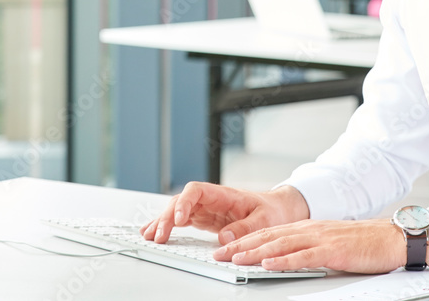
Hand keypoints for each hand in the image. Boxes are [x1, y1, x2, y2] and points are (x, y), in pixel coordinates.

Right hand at [141, 182, 308, 244]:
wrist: (280, 210)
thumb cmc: (273, 210)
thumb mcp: (265, 219)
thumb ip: (246, 227)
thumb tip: (225, 236)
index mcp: (224, 195)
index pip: (196, 190)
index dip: (184, 202)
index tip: (179, 217)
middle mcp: (211, 200)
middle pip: (181, 202)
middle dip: (167, 217)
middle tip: (159, 236)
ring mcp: (206, 209)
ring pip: (178, 210)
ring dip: (163, 222)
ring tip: (149, 236)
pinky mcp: (205, 219)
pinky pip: (182, 220)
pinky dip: (168, 226)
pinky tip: (155, 233)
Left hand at [212, 219, 407, 273]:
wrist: (392, 238)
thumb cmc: (364, 243)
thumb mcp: (329, 243)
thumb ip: (307, 247)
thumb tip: (284, 257)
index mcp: (308, 227)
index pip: (269, 232)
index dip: (244, 240)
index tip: (224, 247)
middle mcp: (310, 229)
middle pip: (268, 236)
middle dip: (240, 245)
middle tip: (218, 253)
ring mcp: (321, 238)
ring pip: (281, 244)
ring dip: (255, 251)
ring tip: (235, 258)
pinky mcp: (333, 250)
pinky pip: (304, 256)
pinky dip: (284, 260)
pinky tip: (269, 263)